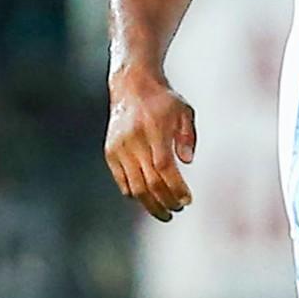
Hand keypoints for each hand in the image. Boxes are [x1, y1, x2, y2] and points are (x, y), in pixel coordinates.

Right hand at [104, 69, 195, 222]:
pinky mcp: (110, 152)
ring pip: (134, 187)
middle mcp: (134, 140)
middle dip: (166, 201)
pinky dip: (135, 194)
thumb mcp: (184, 110)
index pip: (164, 167)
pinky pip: (122, 181)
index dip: (176, 188)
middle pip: (150, 182)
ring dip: (150, 204)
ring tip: (165, 212)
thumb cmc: (163, 100)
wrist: (131, 85)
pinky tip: (148, 199)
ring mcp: (119, 148)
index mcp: (153, 129)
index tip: (188, 200)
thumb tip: (188, 161)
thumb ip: (187, 136)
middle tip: (178, 210)